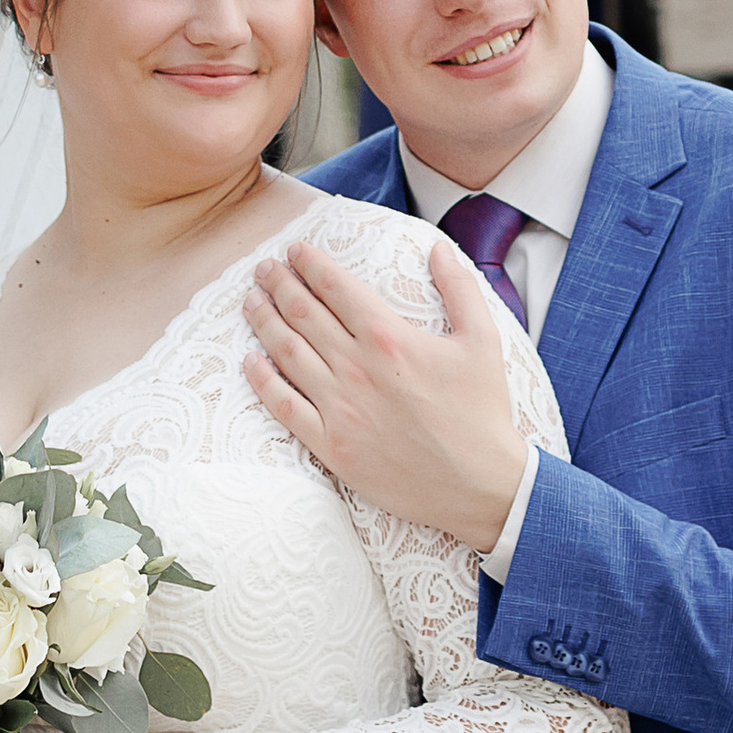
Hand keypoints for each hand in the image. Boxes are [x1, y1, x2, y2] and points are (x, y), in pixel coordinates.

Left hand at [242, 234, 528, 553]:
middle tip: (264, 269)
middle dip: (280, 285)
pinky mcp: (332, 446)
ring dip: (264, 322)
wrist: (479, 484)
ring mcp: (340, 408)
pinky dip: (263, 381)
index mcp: (389, 338)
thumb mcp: (482, 340)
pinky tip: (250, 362)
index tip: (295, 251)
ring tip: (251, 301)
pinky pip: (286, 407)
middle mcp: (357, 368)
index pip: (337, 288)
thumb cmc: (482, 412)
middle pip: (304, 314)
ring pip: (288, 353)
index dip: (311, 264)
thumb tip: (439, 249)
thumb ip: (459, 288)